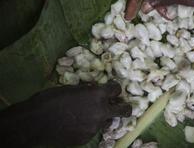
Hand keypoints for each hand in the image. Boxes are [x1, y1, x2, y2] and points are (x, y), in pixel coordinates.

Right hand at [0, 81, 130, 145]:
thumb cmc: (50, 100)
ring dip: (104, 117)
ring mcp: (95, 127)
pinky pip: (94, 130)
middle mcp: (101, 112)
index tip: (112, 88)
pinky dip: (89, 126)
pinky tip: (77, 124)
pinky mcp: (87, 138)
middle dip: (125, 107)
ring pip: (108, 121)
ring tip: (91, 116)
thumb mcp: (71, 88)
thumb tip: (94, 88)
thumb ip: (87, 90)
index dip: (115, 87)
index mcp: (97, 95)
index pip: (116, 89)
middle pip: (124, 110)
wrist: (35, 123)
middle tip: (122, 105)